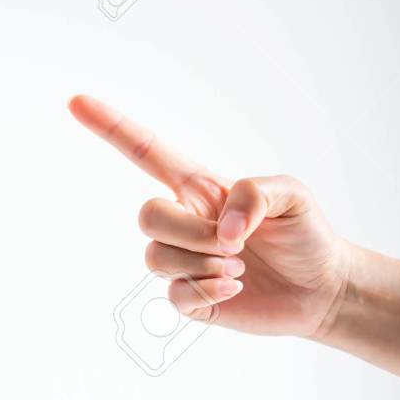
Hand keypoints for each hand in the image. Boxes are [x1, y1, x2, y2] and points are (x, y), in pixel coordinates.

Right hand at [69, 95, 349, 337]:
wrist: (322, 289)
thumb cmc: (307, 234)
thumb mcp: (293, 196)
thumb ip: (257, 193)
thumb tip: (221, 228)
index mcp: (200, 187)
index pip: (146, 152)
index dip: (111, 127)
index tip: (76, 101)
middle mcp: (185, 221)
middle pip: (147, 216)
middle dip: (188, 232)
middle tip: (231, 245)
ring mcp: (183, 260)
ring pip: (155, 257)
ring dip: (201, 263)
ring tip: (238, 268)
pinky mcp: (190, 298)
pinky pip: (173, 295)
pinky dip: (205, 291)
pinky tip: (233, 288)